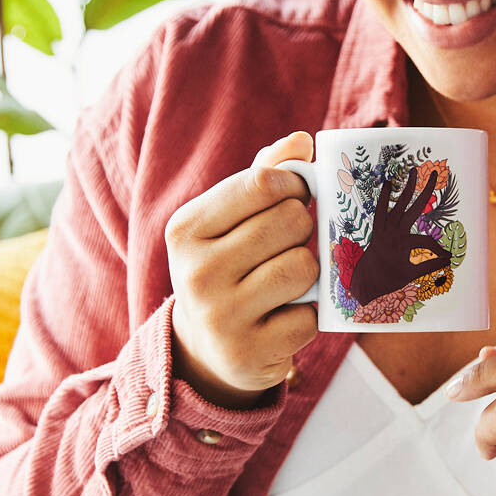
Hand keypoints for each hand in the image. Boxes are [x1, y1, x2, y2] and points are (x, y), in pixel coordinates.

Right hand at [165, 131, 319, 409]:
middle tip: (288, 244)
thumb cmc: (229, 264)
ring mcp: (219, 317)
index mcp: (186, 229)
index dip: (294, 185)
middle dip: (302, 229)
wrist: (205, 348)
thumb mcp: (231, 217)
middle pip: (289, 222)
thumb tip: (301, 141)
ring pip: (303, 266)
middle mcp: (195, 272)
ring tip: (287, 280)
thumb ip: (265, 173)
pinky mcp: (247, 354)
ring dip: (308, 271)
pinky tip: (283, 317)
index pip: (263, 183)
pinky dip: (308, 315)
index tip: (295, 196)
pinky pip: (309, 317)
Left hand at [350, 165, 451, 305]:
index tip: (447, 258)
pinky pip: (380, 210)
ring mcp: (384, 229)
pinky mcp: (377, 229)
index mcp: (403, 244)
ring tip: (412, 171)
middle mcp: (394, 232)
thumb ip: (430, 266)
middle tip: (432, 174)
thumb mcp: (411, 275)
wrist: (365, 282)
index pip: (427, 242)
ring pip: (397, 204)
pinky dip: (383, 197)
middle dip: (425, 191)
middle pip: (413, 208)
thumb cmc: (389, 280)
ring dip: (405, 188)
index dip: (439, 251)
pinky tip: (388, 183)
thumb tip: (449, 260)